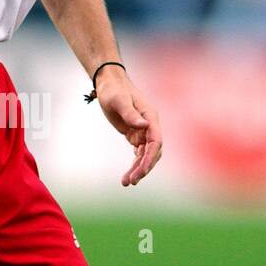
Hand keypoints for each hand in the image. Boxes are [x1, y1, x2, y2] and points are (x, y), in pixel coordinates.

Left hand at [94, 69, 162, 184]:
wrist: (109, 83)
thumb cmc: (113, 89)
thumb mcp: (118, 100)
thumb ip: (130, 113)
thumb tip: (144, 126)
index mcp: (150, 117)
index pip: (156, 141)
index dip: (150, 157)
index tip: (141, 171)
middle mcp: (150, 125)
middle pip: (152, 152)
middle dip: (144, 168)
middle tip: (131, 182)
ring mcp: (143, 131)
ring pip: (145, 155)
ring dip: (138, 169)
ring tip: (126, 183)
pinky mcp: (135, 134)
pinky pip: (138, 153)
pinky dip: (135, 163)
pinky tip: (129, 175)